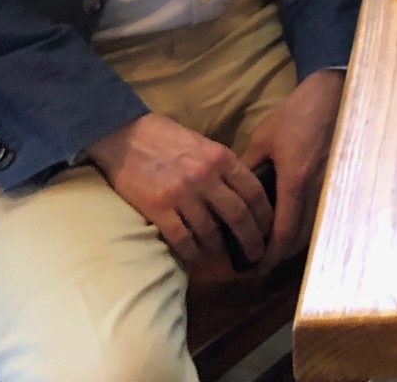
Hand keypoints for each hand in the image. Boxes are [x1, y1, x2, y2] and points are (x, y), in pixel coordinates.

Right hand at [87, 112, 271, 271]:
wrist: (125, 136)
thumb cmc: (166, 138)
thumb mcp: (204, 145)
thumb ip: (223, 167)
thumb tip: (242, 193)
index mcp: (221, 157)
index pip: (254, 191)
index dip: (266, 215)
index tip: (271, 229)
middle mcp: (206, 176)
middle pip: (239, 216)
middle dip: (252, 239)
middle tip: (257, 255)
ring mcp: (182, 194)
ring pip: (212, 232)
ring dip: (221, 249)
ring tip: (227, 260)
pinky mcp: (158, 208)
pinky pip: (182, 239)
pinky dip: (192, 252)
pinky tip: (197, 258)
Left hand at [238, 69, 344, 270]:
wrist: (331, 95)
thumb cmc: (295, 114)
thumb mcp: (263, 139)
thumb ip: (248, 169)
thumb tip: (231, 195)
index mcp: (295, 180)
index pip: (284, 231)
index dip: (269, 254)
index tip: (254, 268)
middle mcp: (316, 189)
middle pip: (300, 237)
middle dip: (279, 254)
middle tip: (258, 261)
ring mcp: (330, 186)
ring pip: (312, 228)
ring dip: (292, 242)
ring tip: (270, 246)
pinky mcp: (335, 181)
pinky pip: (318, 214)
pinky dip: (303, 226)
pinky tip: (290, 224)